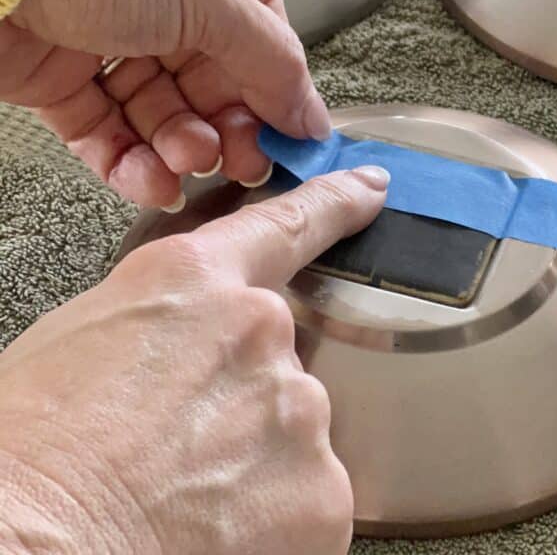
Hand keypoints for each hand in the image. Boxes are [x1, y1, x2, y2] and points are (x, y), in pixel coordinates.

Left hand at [0, 0, 330, 208]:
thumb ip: (269, 60)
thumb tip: (310, 115)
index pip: (258, 19)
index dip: (278, 79)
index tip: (293, 131)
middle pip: (212, 71)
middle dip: (229, 122)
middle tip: (246, 161)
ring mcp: (103, 26)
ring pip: (161, 107)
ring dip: (182, 144)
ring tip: (191, 163)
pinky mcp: (56, 72)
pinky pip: (108, 128)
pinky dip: (132, 161)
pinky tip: (154, 180)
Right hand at [0, 166, 388, 554]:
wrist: (31, 546)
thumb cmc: (32, 452)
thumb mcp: (84, 336)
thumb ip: (164, 318)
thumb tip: (183, 343)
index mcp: (196, 281)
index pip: (288, 224)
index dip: (336, 202)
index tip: (370, 190)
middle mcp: (259, 329)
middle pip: (278, 357)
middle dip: (243, 395)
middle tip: (181, 444)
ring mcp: (296, 408)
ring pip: (293, 431)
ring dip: (256, 460)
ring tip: (189, 496)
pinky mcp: (321, 491)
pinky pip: (310, 497)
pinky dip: (277, 518)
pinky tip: (220, 532)